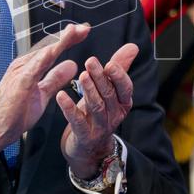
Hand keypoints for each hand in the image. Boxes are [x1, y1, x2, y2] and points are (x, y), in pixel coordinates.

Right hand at [0, 23, 89, 163]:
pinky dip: (42, 58)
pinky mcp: (19, 83)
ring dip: (58, 41)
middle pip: (49, 46)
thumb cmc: (14, 114)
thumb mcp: (42, 94)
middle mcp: (25, 65)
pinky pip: (32, 69)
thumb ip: (55, 79)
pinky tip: (52, 51)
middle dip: (68, 36)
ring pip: (43, 53)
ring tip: (72, 32)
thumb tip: (71, 66)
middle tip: (84, 28)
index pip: (52, 49)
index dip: (68, 40)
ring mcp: (20, 72)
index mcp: (30, 67)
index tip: (83, 32)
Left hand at [56, 42, 138, 178]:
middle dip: (100, 78)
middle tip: (90, 61)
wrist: (89, 146)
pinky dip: (69, 108)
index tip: (110, 64)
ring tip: (82, 75)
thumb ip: (120, 67)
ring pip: (96, 106)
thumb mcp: (110, 90)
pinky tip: (60, 96)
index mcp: (123, 102)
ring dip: (89, 90)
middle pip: (109, 95)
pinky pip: (77, 121)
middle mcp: (114, 114)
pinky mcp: (85, 136)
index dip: (119, 76)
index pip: (125, 88)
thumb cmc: (99, 112)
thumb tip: (133, 46)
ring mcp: (100, 127)